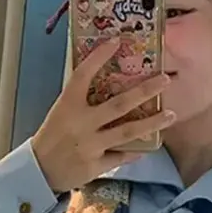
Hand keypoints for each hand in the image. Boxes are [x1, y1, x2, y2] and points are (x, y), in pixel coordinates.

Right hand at [31, 37, 175, 192]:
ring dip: (151, 123)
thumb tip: (108, 80)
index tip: (116, 40)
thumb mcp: (61, 112)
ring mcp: (90, 145)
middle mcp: (81, 123)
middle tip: (165, 80)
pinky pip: (121, 156)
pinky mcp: (95, 165)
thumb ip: (81, 99)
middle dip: (144, 91)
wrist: (39, 171)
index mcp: (68, 105)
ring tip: (171, 115)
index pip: (82, 75)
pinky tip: (152, 144)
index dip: (98, 57)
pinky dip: (136, 151)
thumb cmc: (53, 137)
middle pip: (118, 105)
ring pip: (126, 132)